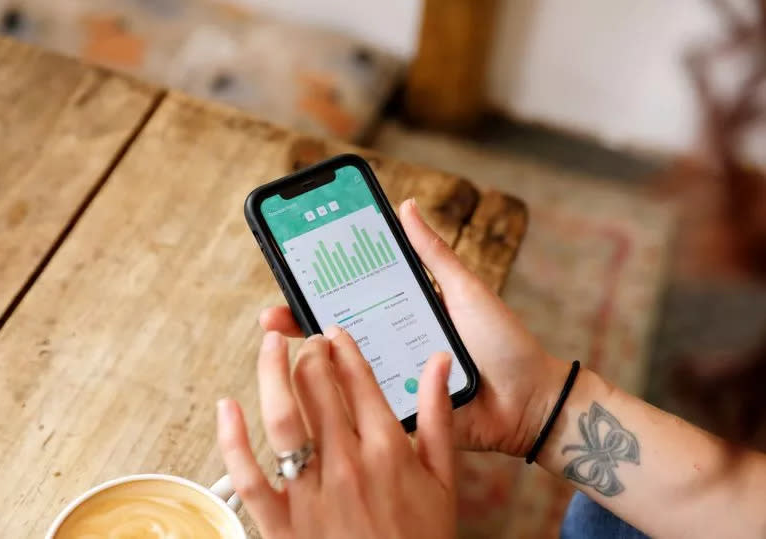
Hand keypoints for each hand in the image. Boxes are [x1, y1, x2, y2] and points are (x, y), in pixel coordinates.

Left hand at [217, 327, 456, 538]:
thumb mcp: (444, 480)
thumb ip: (439, 416)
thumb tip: (438, 362)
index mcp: (387, 451)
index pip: (358, 380)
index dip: (343, 348)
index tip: (334, 333)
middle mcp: (347, 464)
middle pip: (317, 388)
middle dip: (309, 353)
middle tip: (306, 341)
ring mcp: (311, 494)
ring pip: (282, 418)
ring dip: (271, 373)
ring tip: (269, 345)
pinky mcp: (281, 523)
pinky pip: (248, 475)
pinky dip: (232, 438)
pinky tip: (227, 406)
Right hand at [259, 199, 569, 455]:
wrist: (530, 402)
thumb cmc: (502, 343)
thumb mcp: (465, 290)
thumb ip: (433, 254)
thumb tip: (405, 206)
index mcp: (403, 315)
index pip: (352, 298)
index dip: (320, 288)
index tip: (292, 273)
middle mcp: (392, 347)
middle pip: (337, 335)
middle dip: (300, 323)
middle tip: (271, 315)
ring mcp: (393, 382)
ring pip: (343, 372)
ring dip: (310, 362)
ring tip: (283, 347)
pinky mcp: (400, 415)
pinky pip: (364, 407)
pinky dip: (337, 400)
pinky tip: (309, 390)